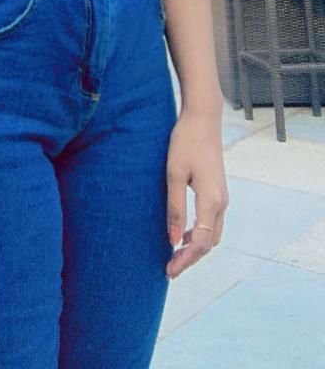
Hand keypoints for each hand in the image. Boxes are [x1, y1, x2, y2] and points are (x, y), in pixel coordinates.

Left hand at [165, 109, 228, 278]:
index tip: (169, 271)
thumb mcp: (174, 174)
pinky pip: (212, 222)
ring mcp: (222, 197)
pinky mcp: (218, 190)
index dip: (185, 261)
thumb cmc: (185, 142)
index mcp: (211, 201)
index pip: (200, 243)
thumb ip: (175, 207)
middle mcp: (222, 203)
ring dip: (196, 247)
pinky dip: (200, 233)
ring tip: (174, 253)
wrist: (203, 119)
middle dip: (191, 258)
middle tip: (169, 268)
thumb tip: (173, 240)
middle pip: (209, 243)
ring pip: (212, 234)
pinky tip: (183, 232)